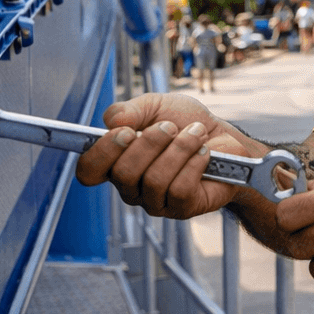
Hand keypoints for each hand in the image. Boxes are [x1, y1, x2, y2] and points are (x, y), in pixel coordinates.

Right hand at [75, 92, 255, 218]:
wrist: (224, 136)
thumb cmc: (185, 122)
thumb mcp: (156, 106)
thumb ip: (130, 110)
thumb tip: (112, 122)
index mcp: (116, 161)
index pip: (89, 171)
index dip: (101, 153)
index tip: (125, 132)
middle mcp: (130, 186)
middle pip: (123, 173)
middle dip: (150, 143)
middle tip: (170, 127)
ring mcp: (154, 201)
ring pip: (153, 181)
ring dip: (178, 150)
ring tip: (195, 134)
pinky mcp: (181, 208)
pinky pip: (179, 189)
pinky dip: (194, 163)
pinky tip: (204, 153)